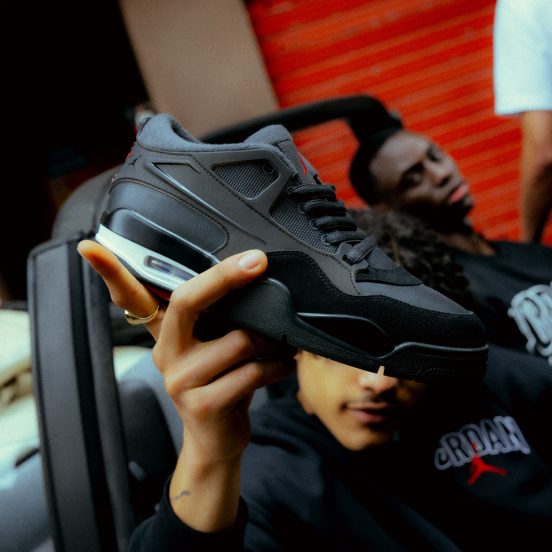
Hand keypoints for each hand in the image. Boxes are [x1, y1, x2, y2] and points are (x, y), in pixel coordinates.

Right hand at [77, 240, 295, 530]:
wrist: (217, 440)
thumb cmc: (220, 383)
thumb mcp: (210, 346)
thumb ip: (216, 317)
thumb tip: (249, 276)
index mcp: (165, 334)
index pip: (132, 298)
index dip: (110, 273)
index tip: (91, 247)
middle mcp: (166, 353)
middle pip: (186, 301)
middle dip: (224, 277)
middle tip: (256, 262)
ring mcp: (181, 380)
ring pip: (237, 340)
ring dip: (271, 338)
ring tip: (284, 339)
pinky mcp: (203, 403)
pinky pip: (251, 372)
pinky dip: (277, 365)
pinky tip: (284, 364)